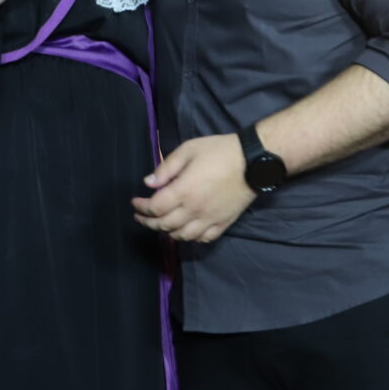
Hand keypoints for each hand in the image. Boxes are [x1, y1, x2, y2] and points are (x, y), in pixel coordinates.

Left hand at [132, 134, 256, 243]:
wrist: (253, 162)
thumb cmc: (219, 151)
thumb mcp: (188, 150)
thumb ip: (167, 168)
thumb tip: (148, 183)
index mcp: (183, 191)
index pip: (154, 208)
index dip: (141, 207)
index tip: (135, 202)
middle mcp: (194, 210)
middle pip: (164, 225)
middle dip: (148, 222)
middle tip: (140, 217)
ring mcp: (209, 219)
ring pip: (182, 236)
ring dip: (167, 232)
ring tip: (161, 224)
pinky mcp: (223, 224)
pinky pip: (203, 239)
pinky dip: (190, 238)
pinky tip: (185, 231)